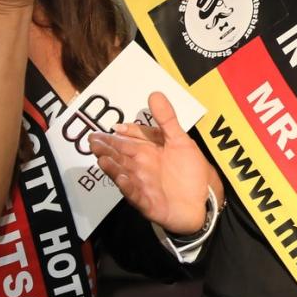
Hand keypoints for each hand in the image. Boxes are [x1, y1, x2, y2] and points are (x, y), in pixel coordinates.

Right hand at [90, 92, 218, 234]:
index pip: (130, 140)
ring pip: (123, 173)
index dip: (121, 134)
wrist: (203, 201)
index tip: (112, 127)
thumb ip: (167, 119)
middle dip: (107, 148)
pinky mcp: (147, 202)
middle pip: (121, 155)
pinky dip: (128, 187)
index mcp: (149, 152)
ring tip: (102, 158)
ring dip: (112, 166)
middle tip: (93, 140)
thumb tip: (154, 93)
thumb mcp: (181, 141)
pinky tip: (122, 179)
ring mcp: (142, 185)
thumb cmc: (191, 171)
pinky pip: (135, 194)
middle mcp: (142, 167)